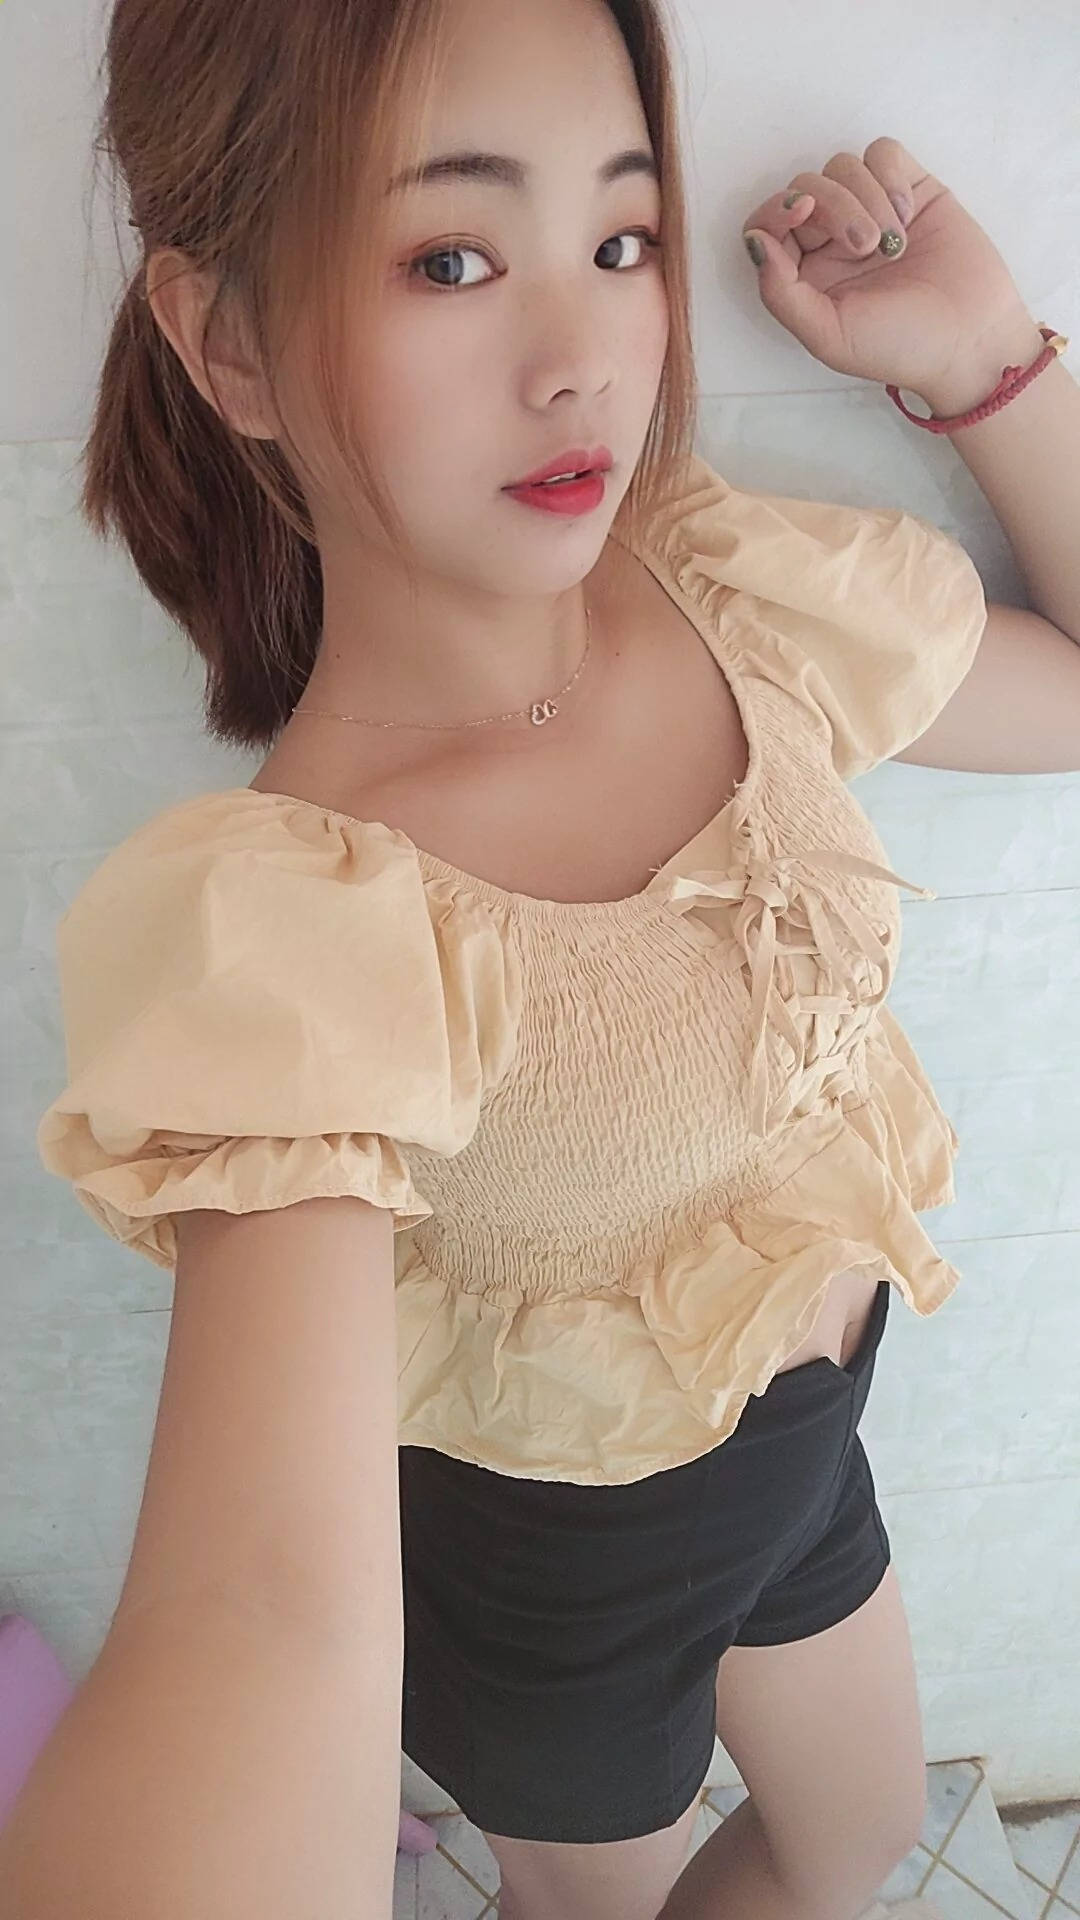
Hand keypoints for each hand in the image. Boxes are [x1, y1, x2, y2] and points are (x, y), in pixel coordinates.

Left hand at [740, 136, 1039, 402]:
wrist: (971, 338)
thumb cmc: (899, 346)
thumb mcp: (827, 335)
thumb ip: (780, 293)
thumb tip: (753, 240)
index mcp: (805, 275)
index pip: (767, 222)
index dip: (775, 209)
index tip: (800, 212)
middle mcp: (831, 239)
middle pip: (806, 186)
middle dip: (833, 206)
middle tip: (867, 247)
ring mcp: (871, 210)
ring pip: (842, 165)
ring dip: (866, 197)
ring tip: (895, 243)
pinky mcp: (910, 188)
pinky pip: (882, 152)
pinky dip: (890, 175)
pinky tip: (908, 213)